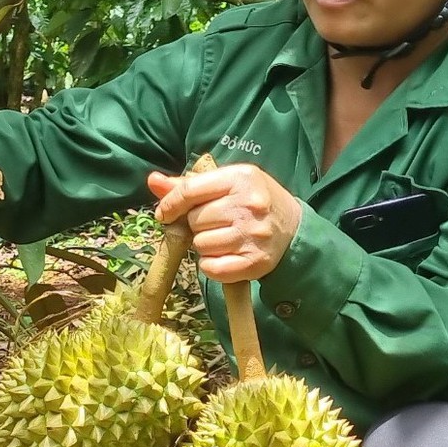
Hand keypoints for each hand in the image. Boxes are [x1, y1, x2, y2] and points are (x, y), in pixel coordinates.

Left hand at [147, 163, 301, 282]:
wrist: (294, 229)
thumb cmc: (253, 201)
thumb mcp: (227, 183)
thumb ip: (188, 185)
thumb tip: (152, 181)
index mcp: (241, 178)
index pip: (190, 190)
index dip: (170, 204)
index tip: (165, 213)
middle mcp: (249, 205)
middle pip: (194, 220)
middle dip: (197, 224)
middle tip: (215, 223)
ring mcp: (254, 235)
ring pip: (201, 245)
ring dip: (205, 245)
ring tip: (224, 237)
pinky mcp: (255, 262)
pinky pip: (211, 268)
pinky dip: (211, 265)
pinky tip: (226, 255)